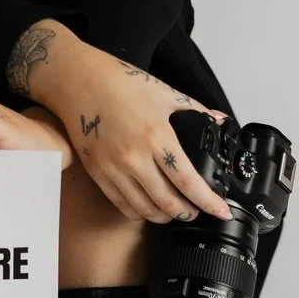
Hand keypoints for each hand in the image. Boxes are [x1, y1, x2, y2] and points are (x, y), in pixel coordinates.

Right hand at [5, 21, 231, 224]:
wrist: (76, 81)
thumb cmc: (118, 82)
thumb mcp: (163, 91)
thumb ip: (194, 108)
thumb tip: (218, 119)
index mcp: (156, 136)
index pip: (188, 181)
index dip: (208, 202)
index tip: (221, 211)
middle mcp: (134, 157)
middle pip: (168, 203)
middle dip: (189, 213)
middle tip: (198, 211)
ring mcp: (113, 168)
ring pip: (145, 210)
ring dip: (165, 217)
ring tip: (175, 211)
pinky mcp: (97, 173)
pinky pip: (121, 205)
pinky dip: (140, 212)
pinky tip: (149, 207)